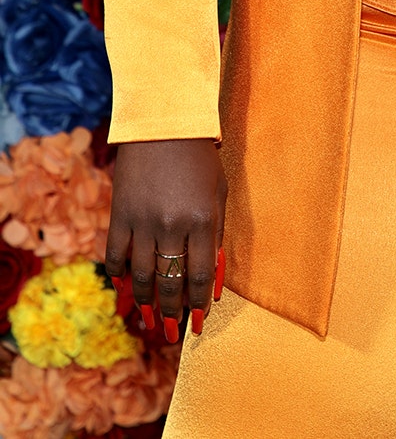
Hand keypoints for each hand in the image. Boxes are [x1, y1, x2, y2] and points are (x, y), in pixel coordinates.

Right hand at [104, 139, 226, 340]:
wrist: (163, 123)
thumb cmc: (199, 157)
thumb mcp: (218, 192)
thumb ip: (216, 233)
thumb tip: (212, 276)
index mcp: (202, 219)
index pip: (200, 276)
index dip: (198, 304)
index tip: (198, 322)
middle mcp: (171, 225)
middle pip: (170, 282)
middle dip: (173, 312)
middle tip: (173, 332)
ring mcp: (142, 221)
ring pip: (141, 276)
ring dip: (145, 303)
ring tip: (150, 321)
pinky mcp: (119, 213)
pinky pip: (116, 256)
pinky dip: (119, 277)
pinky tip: (124, 290)